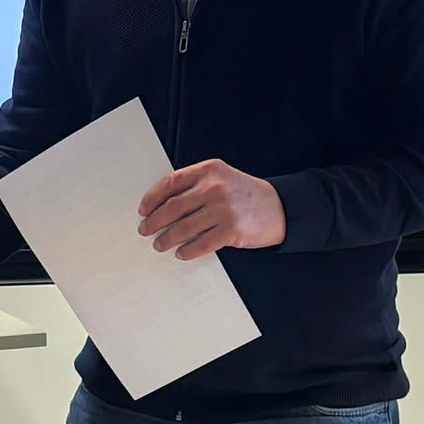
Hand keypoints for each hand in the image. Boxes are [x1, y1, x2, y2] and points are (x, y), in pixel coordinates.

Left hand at [137, 160, 286, 259]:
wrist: (280, 207)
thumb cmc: (245, 194)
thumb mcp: (222, 178)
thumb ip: (196, 185)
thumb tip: (162, 205)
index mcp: (209, 170)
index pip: (170, 183)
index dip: (152, 198)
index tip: (143, 210)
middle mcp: (214, 187)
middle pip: (172, 207)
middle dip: (154, 221)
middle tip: (145, 230)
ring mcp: (223, 209)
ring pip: (184, 227)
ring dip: (167, 238)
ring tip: (159, 244)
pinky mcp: (232, 230)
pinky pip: (201, 244)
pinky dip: (187, 251)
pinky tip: (181, 253)